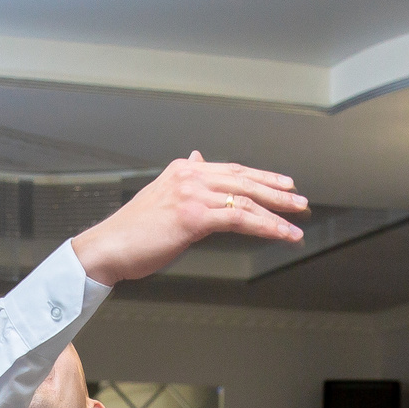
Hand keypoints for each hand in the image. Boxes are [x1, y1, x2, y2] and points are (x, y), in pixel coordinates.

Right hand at [71, 154, 307, 284]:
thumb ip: (183, 180)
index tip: (284, 185)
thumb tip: (197, 159)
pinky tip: (280, 234)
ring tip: (296, 224)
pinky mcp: (194, 216)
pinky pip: (239, 218)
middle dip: (277, 192)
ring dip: (277, 213)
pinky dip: (265, 226)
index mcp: (183, 170)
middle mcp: (189, 176)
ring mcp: (192, 194)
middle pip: (244, 180)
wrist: (108, 248)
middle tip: (300, 201)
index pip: (232, 169)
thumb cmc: (132, 232)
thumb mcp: (161, 197)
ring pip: (246, 199)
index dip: (262, 177)